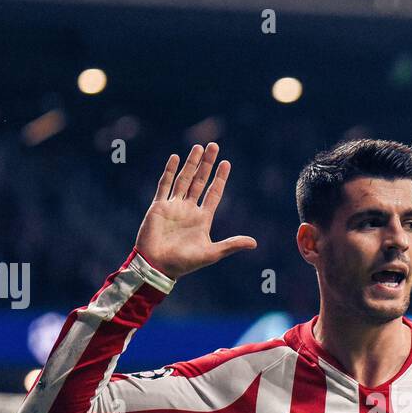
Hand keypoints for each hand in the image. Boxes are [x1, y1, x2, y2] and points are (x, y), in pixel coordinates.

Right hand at [134, 143, 256, 279]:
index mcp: (202, 219)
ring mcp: (174, 206)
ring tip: (198, 147)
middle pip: (200, 181)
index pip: (214, 193)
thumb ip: (231, 245)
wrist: (157, 266)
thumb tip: (254, 243)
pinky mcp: (158, 207)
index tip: (226, 163)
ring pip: (184, 179)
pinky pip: (165, 185)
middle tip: (214, 146)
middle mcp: (189, 209)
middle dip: (207, 164)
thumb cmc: (184, 263)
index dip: (220, 179)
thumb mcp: (211, 253)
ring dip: (191, 163)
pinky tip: (176, 158)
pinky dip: (170, 172)